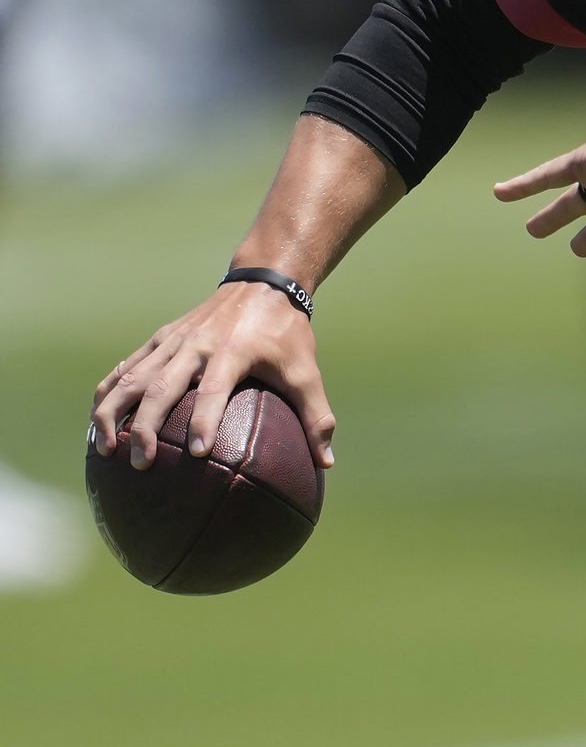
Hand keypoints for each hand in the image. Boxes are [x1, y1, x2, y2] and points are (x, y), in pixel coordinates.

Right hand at [92, 285, 334, 470]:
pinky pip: (127, 366)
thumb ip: (316, 416)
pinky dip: (110, 391)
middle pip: (162, 387)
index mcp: (232, 352)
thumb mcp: (307, 372)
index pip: (214, 390)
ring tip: (106, 447)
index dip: (205, 421)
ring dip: (115, 412)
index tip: (197, 454)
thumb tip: (326, 463)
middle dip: (147, 426)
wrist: (261, 283)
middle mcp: (196, 345)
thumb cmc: (286, 335)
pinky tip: (99, 420)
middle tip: (142, 462)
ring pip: (133, 377)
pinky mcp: (160, 339)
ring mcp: (173, 341)